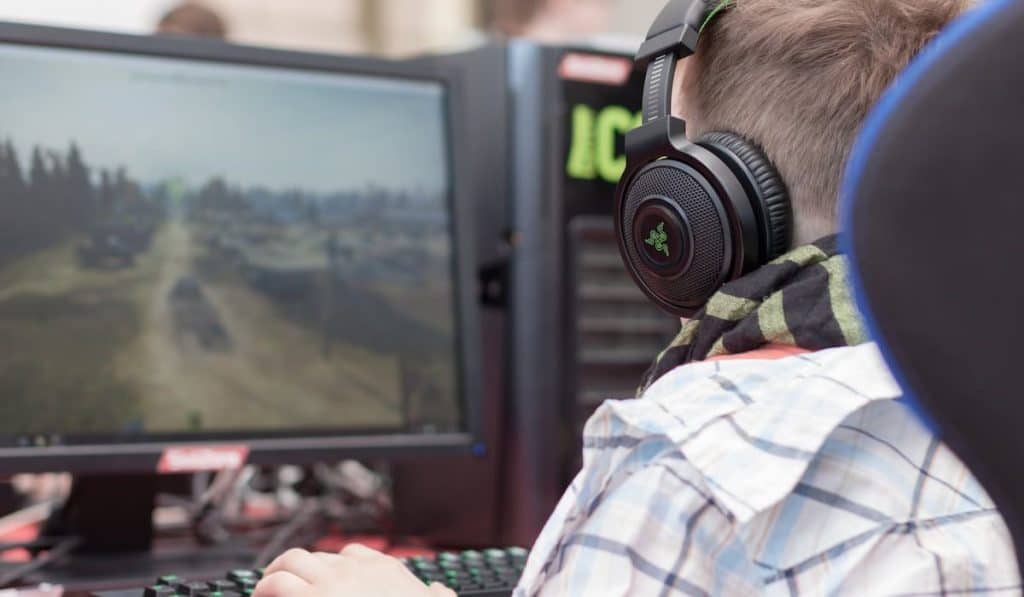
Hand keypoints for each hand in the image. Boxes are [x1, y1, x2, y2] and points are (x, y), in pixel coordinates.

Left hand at [253, 544, 455, 596]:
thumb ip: (436, 595)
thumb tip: (442, 591)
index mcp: (383, 571)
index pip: (352, 555)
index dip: (334, 568)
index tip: (325, 583)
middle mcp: (353, 571)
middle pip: (315, 557)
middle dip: (295, 568)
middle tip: (283, 586)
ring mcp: (328, 584)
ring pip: (289, 563)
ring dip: (273, 577)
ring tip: (264, 593)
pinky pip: (275, 587)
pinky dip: (264, 593)